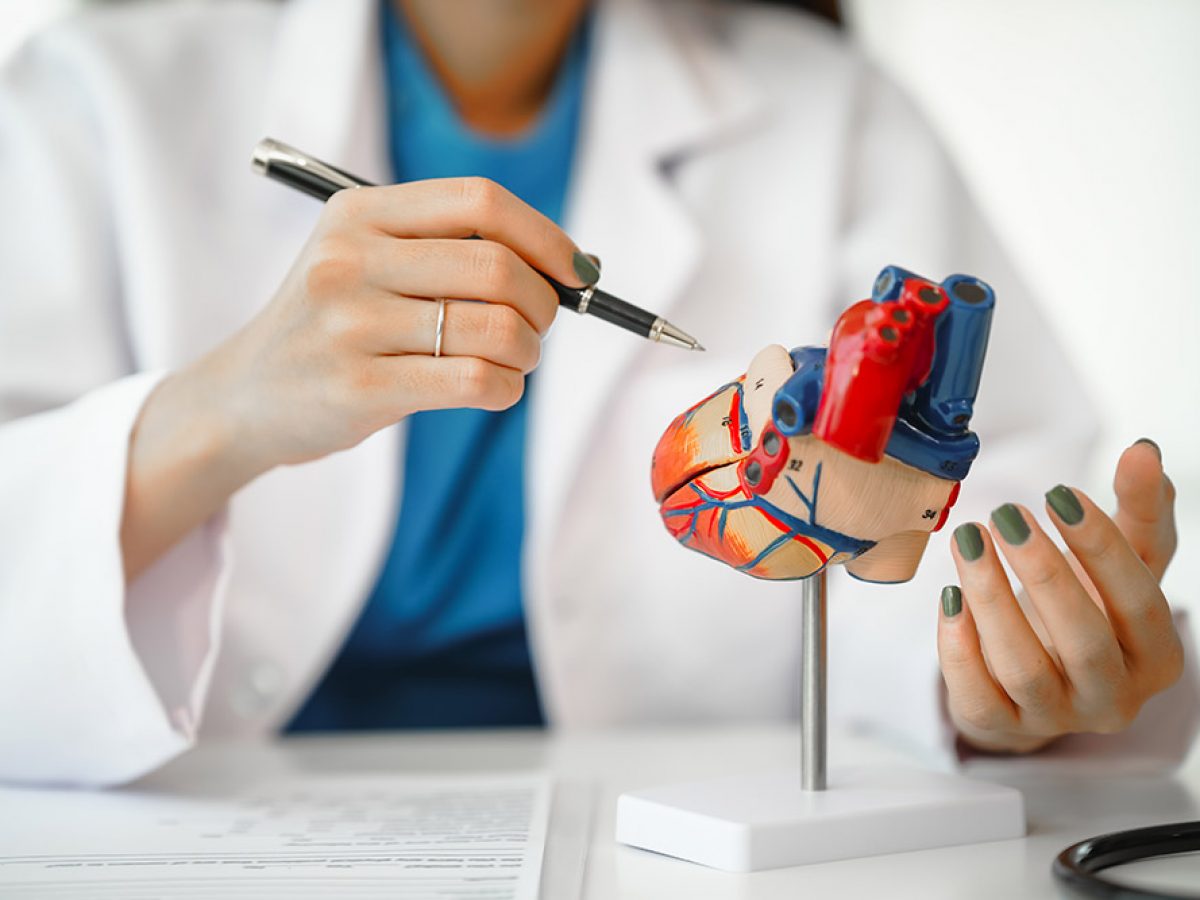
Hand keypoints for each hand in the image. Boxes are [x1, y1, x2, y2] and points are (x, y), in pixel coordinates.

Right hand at [197, 177, 587, 470]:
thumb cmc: (333, 327)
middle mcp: (350, 259)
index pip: (479, 201)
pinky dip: (507, 388)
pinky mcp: (359, 388)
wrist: (246, 397)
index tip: (577, 271)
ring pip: (495, 329)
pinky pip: (474, 381)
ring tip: (514, 360)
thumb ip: (448, 250)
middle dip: (544, 303)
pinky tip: (496, 388)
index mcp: (358, 213)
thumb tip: (570, 266)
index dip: (546, 236)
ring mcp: (351, 325)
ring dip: (528, 352)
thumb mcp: (365, 260)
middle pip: (496, 267)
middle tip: (540, 326)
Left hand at [938, 440, 1181, 752]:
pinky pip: (979, 696)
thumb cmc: (1089, 607)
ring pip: (1024, 669)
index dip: (1102, 547)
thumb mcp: (1123, 560)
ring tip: (968, 540)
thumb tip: (1144, 451)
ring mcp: (1056, 719)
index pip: (1139, 603)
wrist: (1041, 669)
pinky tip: (949, 596)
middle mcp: (1113, 696)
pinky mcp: (1002, 727)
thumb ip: (1139, 509)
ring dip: (993, 599)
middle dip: (1043, 572)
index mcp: (1156, 656)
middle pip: (1083, 640)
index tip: (1060, 493)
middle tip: (1007, 514)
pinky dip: (960, 648)